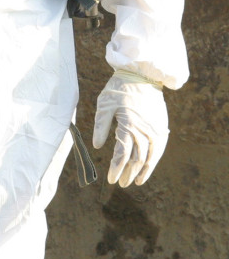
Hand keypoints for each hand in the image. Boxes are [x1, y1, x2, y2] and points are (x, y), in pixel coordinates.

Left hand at [92, 70, 167, 185]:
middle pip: (136, 159)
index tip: (110, 179)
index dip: (116, 168)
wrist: (142, 76)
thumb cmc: (119, 88)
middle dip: (128, 173)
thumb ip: (101, 126)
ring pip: (149, 157)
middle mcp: (144, 131)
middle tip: (120, 183)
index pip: (122, 154)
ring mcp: (155, 130)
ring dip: (141, 171)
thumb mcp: (104, 104)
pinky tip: (147, 170)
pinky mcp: (161, 128)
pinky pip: (158, 150)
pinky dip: (153, 162)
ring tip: (134, 182)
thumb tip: (97, 147)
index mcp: (129, 125)